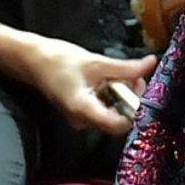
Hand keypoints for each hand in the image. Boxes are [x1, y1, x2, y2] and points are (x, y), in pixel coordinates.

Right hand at [18, 36, 155, 134]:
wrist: (33, 60)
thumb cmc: (60, 61)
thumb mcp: (96, 62)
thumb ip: (126, 68)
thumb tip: (151, 63)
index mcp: (84, 111)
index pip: (119, 124)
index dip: (135, 108)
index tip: (140, 87)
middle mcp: (83, 121)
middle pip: (118, 118)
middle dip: (130, 97)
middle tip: (132, 74)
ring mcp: (81, 118)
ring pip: (112, 112)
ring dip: (121, 94)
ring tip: (118, 72)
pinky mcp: (81, 111)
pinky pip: (104, 107)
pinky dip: (111, 94)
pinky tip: (108, 78)